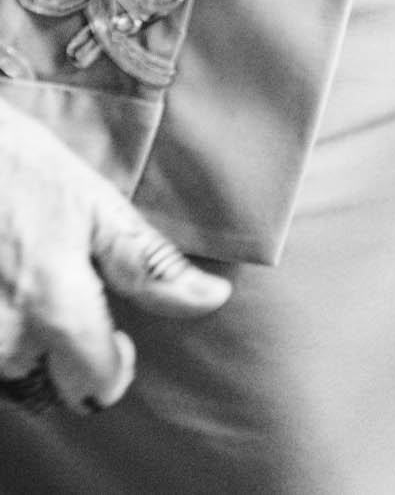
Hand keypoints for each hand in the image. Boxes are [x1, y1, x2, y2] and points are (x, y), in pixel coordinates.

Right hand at [0, 99, 230, 411]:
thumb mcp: (97, 205)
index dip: (114, 365)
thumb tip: (212, 300)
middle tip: (54, 286)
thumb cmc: (20, 168)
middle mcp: (3, 336)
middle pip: (44, 378)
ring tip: (19, 276)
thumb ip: (151, 265)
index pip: (98, 386)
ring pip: (6, 364)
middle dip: (57, 346)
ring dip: (16, 335)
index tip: (115, 336)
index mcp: (56, 309)